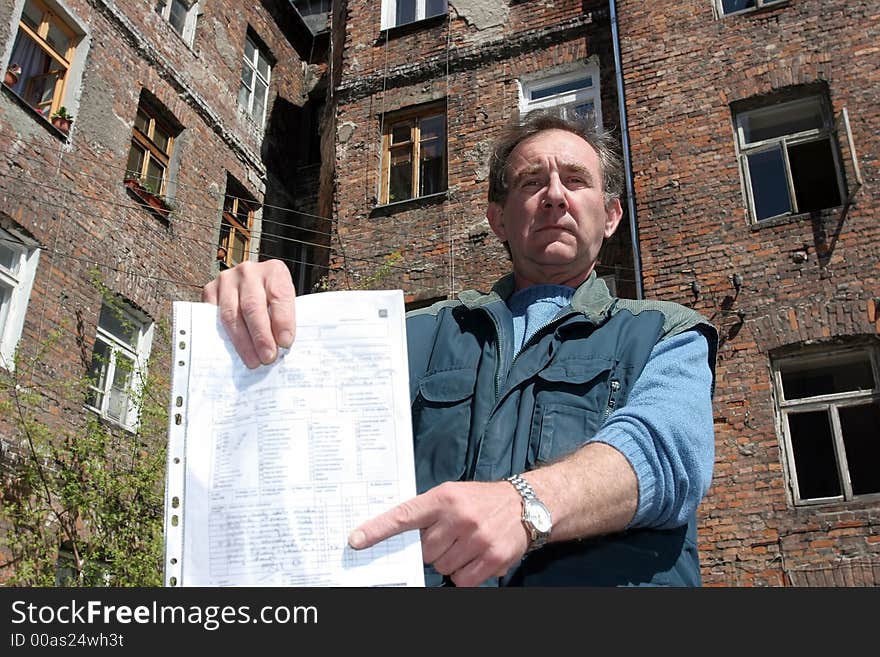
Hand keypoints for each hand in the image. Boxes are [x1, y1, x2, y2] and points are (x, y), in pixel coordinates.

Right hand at [202, 259, 296, 367]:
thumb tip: (282, 348)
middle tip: (267, 358)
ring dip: (242, 342)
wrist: (253, 286)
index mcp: (275, 271)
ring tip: (252, 360)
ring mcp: (227, 279)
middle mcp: (249, 272)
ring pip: (231, 314)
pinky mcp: (210, 290)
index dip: (283, 321)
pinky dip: (224, 337)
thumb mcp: (288, 303)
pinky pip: (214, 317)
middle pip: (252, 307)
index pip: (279, 296)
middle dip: (261, 336)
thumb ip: (286, 320)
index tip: (285, 343)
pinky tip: (233, 352)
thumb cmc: (274, 300)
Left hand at [348, 481, 530, 586]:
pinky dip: (465, 574)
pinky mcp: (492, 558)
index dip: (377, 530)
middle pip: (424, 551)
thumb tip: (399, 538)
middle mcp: (459, 516)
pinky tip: (475, 558)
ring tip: (467, 544)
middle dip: (434, 549)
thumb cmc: (481, 501)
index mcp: (443, 498)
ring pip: (442, 567)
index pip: (403, 516)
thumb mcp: (452, 495)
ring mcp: (476, 538)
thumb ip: (427, 513)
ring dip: (450, 562)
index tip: (356, 540)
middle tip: (451, 536)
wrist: (526, 503)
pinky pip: (461, 580)